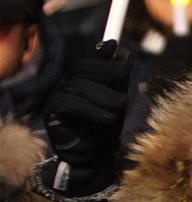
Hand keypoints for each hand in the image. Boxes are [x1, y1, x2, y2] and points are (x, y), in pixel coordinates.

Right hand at [44, 41, 130, 192]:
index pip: (90, 57)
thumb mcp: (117, 97)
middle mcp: (68, 82)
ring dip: (105, 97)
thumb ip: (117, 75)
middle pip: (83, 66)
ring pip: (79, 84)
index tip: (128, 58)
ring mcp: (58, 95)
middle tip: (126, 88)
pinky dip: (92, 110)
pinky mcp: (52, 111)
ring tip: (118, 110)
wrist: (94, 156)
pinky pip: (70, 102)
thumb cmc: (106, 126)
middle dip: (109, 72)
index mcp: (83, 77)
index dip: (105, 55)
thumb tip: (113, 45)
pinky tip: (107, 119)